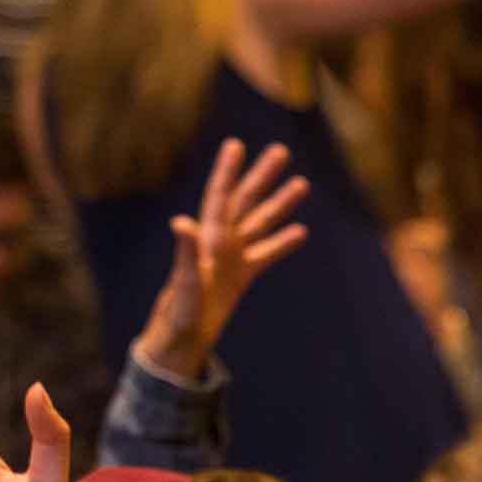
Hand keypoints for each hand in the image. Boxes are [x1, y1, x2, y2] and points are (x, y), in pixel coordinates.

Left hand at [131, 137, 308, 378]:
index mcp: (209, 239)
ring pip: (261, 223)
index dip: (228, 170)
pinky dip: (282, 243)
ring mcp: (233, 257)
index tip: (236, 144)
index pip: (220, 196)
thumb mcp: (184, 282)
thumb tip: (181, 221)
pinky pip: (266, 254)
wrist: (182, 337)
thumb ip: (186, 251)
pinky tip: (300, 231)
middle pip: (246, 201)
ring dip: (280, 204)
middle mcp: (221, 242)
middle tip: (280, 151)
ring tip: (302, 184)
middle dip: (262, 176)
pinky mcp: (241, 275)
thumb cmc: (179, 311)